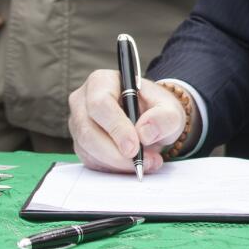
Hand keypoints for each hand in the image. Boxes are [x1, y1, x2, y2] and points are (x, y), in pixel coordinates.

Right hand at [68, 70, 191, 175]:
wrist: (152, 123)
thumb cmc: (157, 110)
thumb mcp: (170, 110)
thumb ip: (164, 117)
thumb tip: (144, 132)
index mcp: (102, 81)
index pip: (100, 104)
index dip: (115, 127)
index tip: (134, 147)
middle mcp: (83, 101)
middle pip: (88, 130)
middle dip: (115, 152)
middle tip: (142, 162)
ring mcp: (78, 124)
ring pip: (88, 149)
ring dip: (117, 162)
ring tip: (145, 163)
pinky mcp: (81, 144)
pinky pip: (90, 161)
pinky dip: (112, 168)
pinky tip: (132, 164)